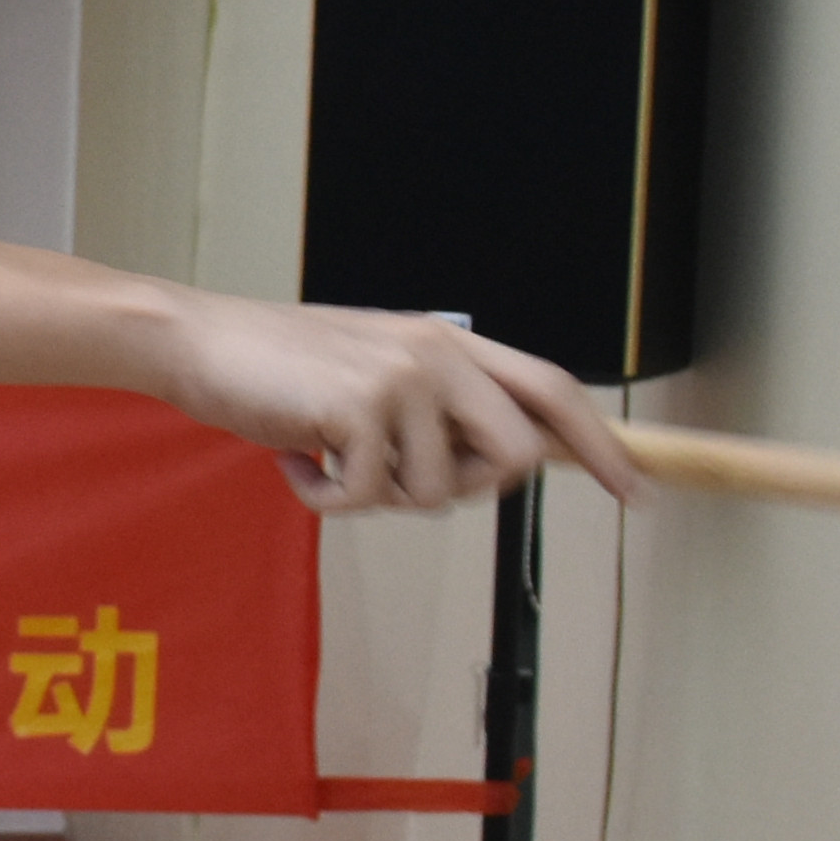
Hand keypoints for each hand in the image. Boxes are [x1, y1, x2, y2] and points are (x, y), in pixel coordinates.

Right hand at [162, 301, 637, 513]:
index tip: (637, 492)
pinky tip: (296, 458)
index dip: (601, 445)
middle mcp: (438, 353)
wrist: (201, 343)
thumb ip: (439, 408)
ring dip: (375, 495)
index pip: (553, 392)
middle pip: (515, 456)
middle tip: (398, 479)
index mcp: (450, 343)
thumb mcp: (378, 375)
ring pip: (435, 492)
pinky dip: (325, 498)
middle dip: (467, 489)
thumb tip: (499, 466)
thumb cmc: (282, 369)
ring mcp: (402, 377)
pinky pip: (367, 498)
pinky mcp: (358, 407)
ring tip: (327, 453)